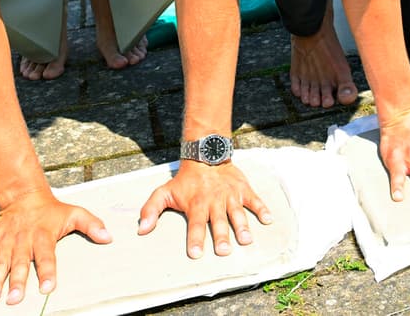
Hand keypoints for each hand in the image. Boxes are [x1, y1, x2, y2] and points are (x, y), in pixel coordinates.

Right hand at [0, 189, 111, 304]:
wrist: (24, 195)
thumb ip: (91, 225)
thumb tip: (108, 237)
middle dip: (17, 282)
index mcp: (43, 236)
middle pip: (20, 263)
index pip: (47, 256)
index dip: (47, 271)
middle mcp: (23, 240)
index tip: (48, 287)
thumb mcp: (75, 213)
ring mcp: (5, 242)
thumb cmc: (52, 210)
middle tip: (14, 300)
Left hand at [138, 160, 271, 258]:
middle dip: (221, 236)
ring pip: (237, 213)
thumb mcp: (164, 192)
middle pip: (218, 221)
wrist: (206, 155)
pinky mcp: (242, 190)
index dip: (195, 239)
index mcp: (196, 204)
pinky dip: (262, 209)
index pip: (195, 224)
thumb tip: (141, 230)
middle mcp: (214, 201)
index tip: (196, 254)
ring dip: (242, 226)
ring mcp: (230, 195)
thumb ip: (151, 210)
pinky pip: (254, 200)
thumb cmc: (185, 180)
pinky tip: (268, 220)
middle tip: (224, 251)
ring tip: (246, 240)